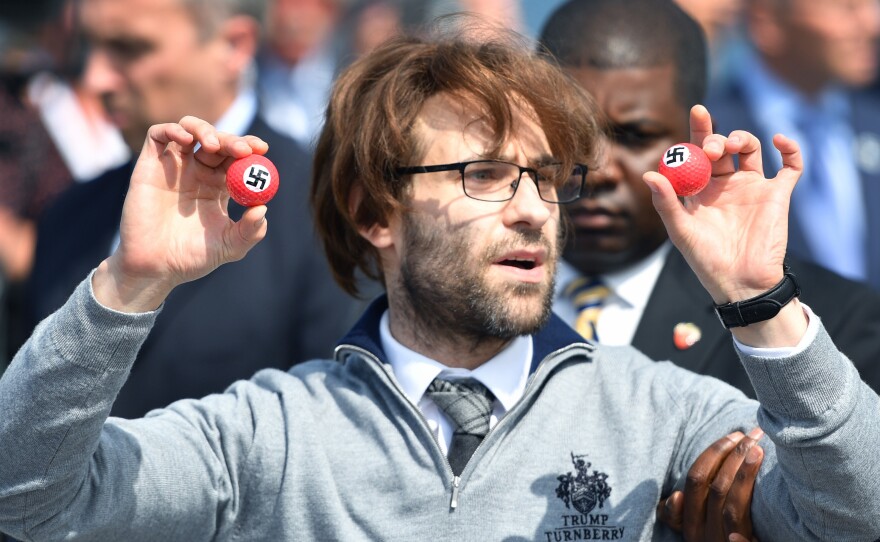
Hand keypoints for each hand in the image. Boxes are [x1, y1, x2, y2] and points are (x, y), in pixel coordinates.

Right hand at [92, 116, 269, 312]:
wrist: (155, 267)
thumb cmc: (192, 258)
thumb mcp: (230, 247)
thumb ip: (250, 231)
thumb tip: (263, 209)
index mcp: (219, 187)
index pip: (237, 158)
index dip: (250, 148)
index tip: (262, 149)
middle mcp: (197, 172)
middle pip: (218, 141)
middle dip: (233, 140)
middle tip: (244, 149)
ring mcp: (174, 167)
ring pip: (190, 130)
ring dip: (206, 130)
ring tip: (214, 145)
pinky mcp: (149, 165)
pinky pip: (159, 135)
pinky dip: (174, 130)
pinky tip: (188, 141)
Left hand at [643, 105, 806, 346]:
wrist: (741, 283)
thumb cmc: (706, 260)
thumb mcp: (681, 231)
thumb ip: (667, 203)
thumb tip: (649, 173)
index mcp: (700, 188)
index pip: (696, 152)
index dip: (698, 130)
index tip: (698, 111)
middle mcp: (725, 183)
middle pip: (722, 146)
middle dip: (716, 138)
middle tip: (710, 147)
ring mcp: (752, 187)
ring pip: (751, 148)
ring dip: (743, 138)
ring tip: (732, 146)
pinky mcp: (777, 195)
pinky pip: (790, 166)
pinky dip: (789, 148)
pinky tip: (779, 139)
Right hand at [656, 429, 763, 541]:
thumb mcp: (705, 534)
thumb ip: (685, 518)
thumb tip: (673, 497)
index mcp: (690, 527)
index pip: (694, 481)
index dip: (713, 454)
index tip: (734, 436)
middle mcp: (700, 536)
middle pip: (708, 485)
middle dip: (729, 454)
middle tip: (750, 434)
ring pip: (725, 498)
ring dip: (741, 467)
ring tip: (758, 446)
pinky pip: (739, 521)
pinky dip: (744, 487)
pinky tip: (755, 467)